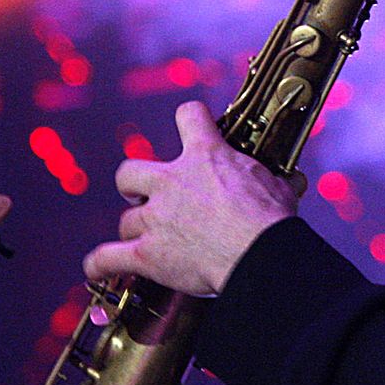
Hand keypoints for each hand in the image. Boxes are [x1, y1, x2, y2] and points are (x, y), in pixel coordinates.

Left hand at [82, 101, 297, 295]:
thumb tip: (288, 181)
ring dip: (136, 229)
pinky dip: (99, 264)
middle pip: (129, 172)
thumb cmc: (272, 221)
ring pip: (126, 219)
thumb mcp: (276, 185)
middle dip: (135, 185)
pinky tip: (96, 268)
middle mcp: (171, 182)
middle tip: (148, 196)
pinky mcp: (147, 253)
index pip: (189, 116)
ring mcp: (155, 218)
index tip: (194, 127)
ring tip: (149, 241)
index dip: (191, 121)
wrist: (261, 256)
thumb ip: (265, 178)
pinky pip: (108, 257)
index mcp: (205, 157)